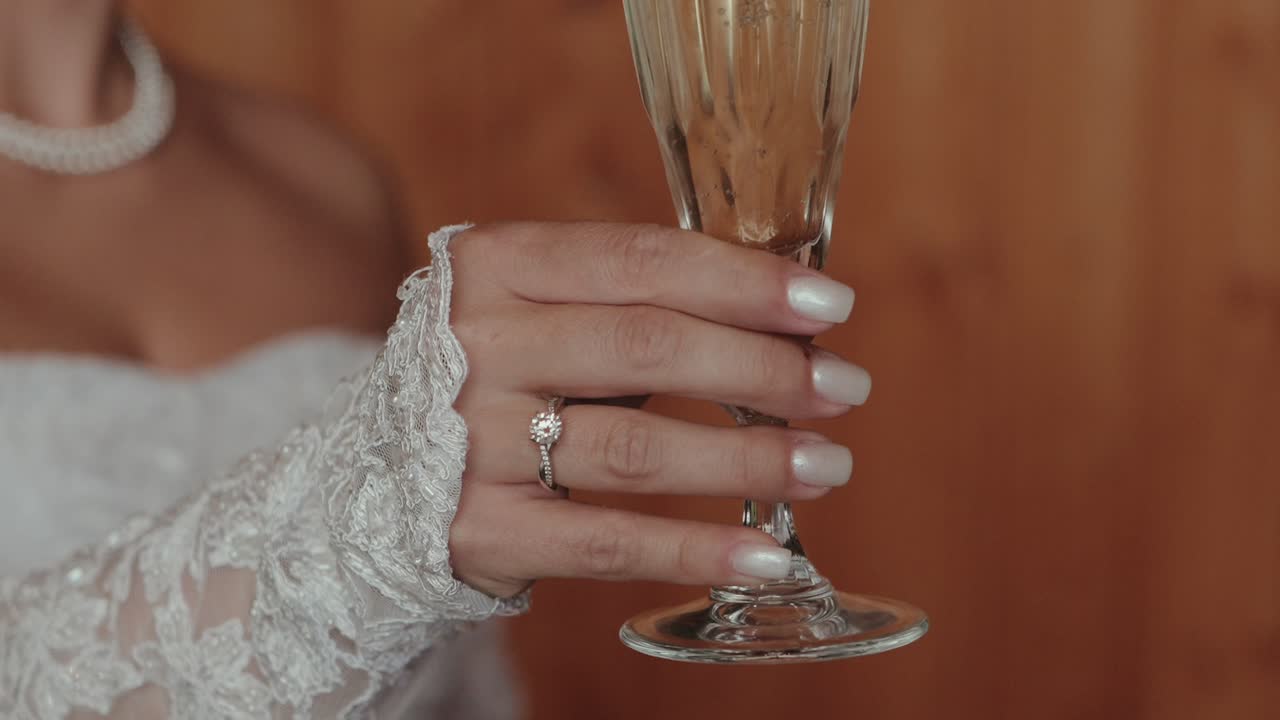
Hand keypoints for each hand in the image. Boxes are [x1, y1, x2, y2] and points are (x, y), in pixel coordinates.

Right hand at [445, 222, 871, 597]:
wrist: (371, 471)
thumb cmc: (497, 374)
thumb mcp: (541, 308)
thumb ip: (638, 301)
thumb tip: (792, 322)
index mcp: (498, 265)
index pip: (641, 261)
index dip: (745, 282)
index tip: (831, 308)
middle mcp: (477, 345)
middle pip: (647, 348)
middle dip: (764, 369)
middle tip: (844, 388)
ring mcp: (471, 442)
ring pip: (636, 449)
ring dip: (748, 458)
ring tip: (827, 465)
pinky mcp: (482, 529)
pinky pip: (606, 543)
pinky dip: (697, 550)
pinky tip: (769, 555)